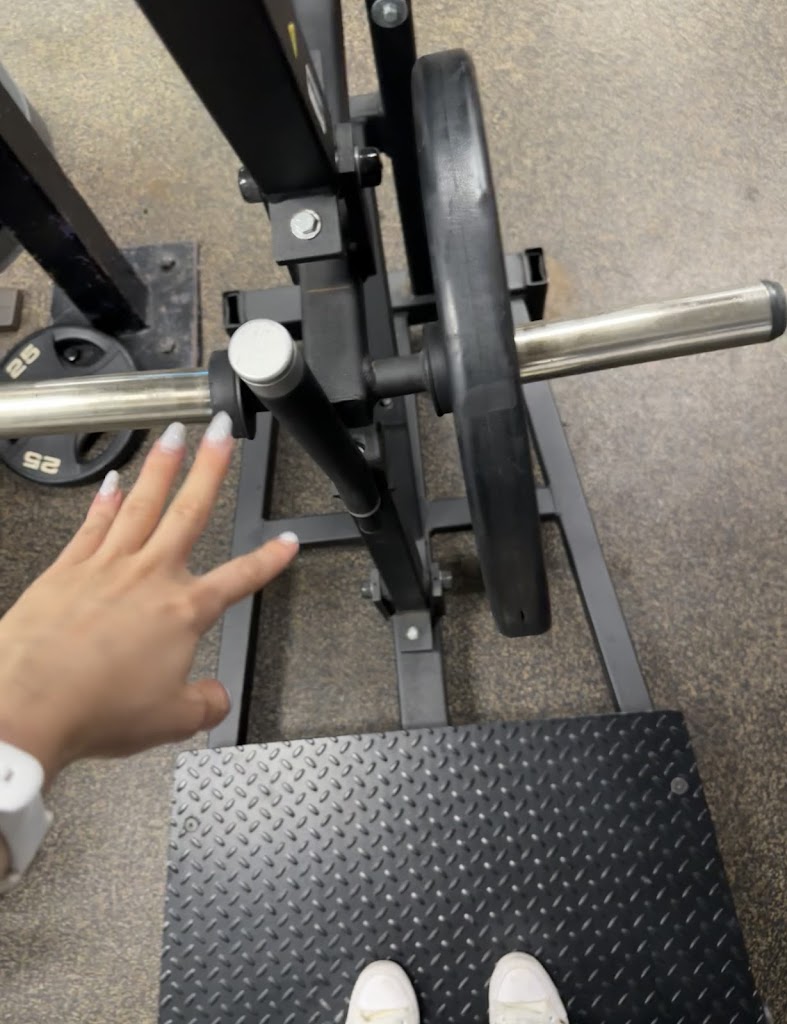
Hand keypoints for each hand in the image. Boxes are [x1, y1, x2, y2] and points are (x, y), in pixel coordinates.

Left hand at [0, 412, 297, 784]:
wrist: (28, 704)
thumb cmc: (97, 709)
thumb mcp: (172, 720)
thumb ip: (206, 705)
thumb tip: (217, 699)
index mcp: (184, 612)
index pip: (239, 577)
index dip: (269, 559)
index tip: (287, 542)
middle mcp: (149, 577)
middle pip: (190, 510)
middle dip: (212, 467)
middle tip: (224, 432)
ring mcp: (106, 566)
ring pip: (142, 503)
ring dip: (162, 465)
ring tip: (174, 432)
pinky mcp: (67, 569)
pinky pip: (94, 524)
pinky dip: (107, 499)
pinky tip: (114, 481)